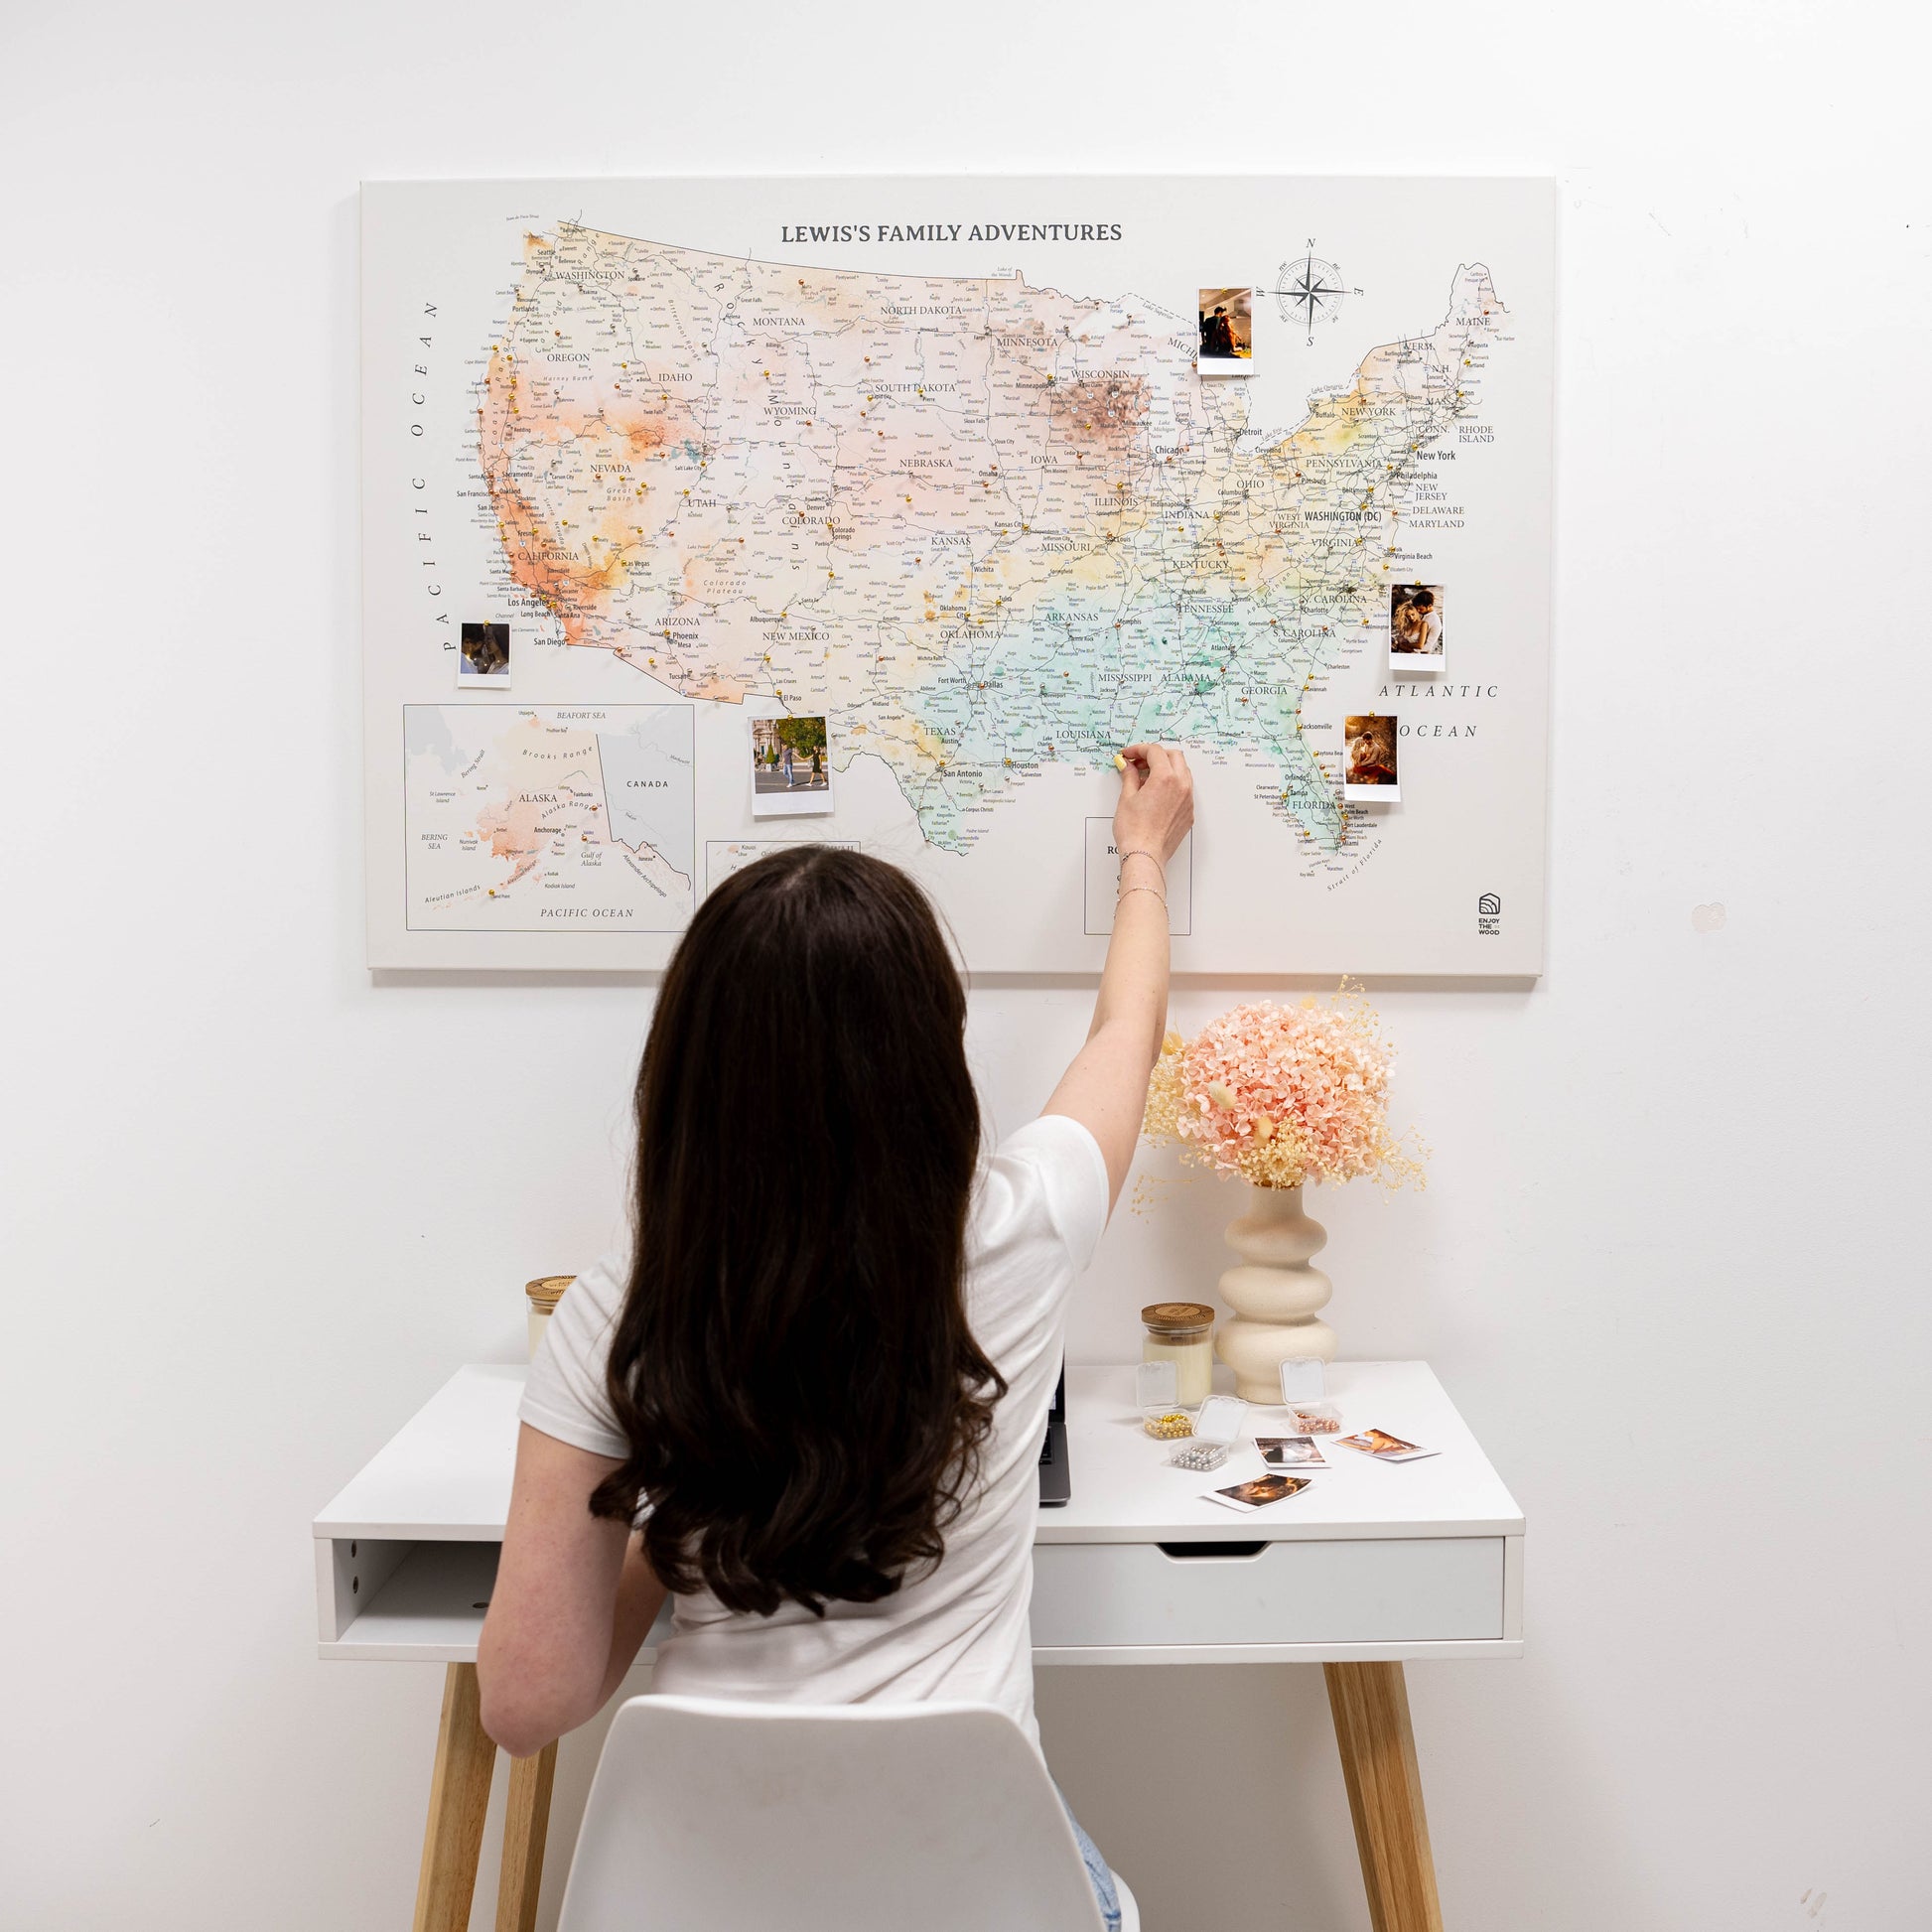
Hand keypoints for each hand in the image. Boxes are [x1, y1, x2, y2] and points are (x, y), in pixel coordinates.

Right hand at [1113, 743, 1193, 865]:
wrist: (1145, 855)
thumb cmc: (1135, 831)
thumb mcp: (1126, 798)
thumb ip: (1129, 776)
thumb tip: (1127, 766)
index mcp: (1165, 778)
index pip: (1155, 751)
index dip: (1139, 749)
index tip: (1129, 755)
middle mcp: (1181, 786)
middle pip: (1174, 756)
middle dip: (1156, 754)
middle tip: (1139, 762)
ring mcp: (1187, 800)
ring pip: (1182, 771)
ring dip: (1166, 768)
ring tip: (1147, 778)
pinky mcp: (1188, 812)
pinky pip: (1184, 789)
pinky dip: (1172, 784)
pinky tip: (1156, 793)